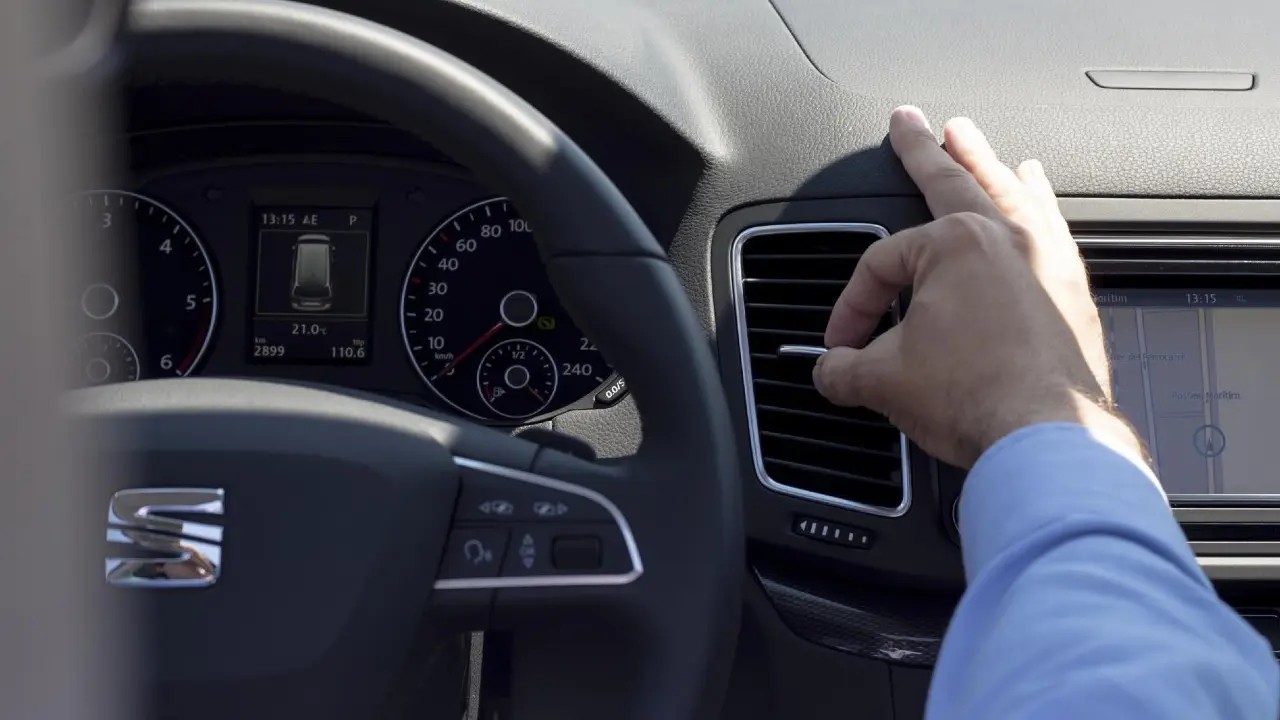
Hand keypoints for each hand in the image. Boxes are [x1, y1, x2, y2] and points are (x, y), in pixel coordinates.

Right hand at [813, 106, 1140, 467]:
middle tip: (908, 122)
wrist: (1047, 440)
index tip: (842, 346)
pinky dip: (1039, 207)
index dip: (852, 306)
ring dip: (986, 163)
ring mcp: (1047, 262)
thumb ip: (843, 369)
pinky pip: (1051, 229)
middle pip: (951, 181)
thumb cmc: (976, 399)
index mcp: (953, 244)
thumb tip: (828, 372)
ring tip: (974, 140)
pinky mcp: (1073, 293)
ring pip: (1009, 194)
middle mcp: (1006, 238)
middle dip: (921, 149)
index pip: (880, 262)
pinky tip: (1038, 201)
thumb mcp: (884, 383)